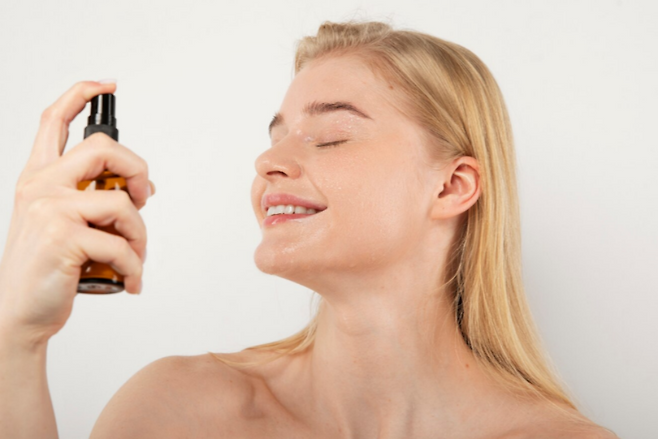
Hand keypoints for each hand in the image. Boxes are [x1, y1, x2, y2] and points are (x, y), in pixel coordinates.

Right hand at [0, 81, 153, 346]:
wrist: (19, 312)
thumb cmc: (47, 268)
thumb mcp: (62, 224)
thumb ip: (93, 199)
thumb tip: (142, 188)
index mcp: (38, 178)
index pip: (54, 121)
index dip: (80, 94)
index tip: (106, 85)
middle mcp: (40, 186)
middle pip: (103, 149)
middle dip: (138, 170)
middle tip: (144, 198)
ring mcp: (50, 210)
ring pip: (122, 203)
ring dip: (140, 235)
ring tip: (135, 257)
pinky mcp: (63, 239)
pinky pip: (121, 246)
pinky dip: (135, 266)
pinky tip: (131, 280)